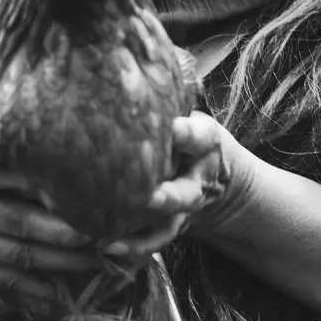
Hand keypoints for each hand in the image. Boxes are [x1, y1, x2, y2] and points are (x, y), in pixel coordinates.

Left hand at [107, 112, 255, 255]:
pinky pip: (151, 243)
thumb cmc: (190, 138)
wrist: (217, 179)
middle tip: (147, 199)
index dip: (185, 133)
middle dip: (166, 198)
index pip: (198, 137)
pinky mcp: (169, 227)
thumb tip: (131, 72)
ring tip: (108, 240)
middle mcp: (196, 182)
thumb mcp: (190, 114)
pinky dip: (130, 249)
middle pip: (184, 195)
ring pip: (165, 227)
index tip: (173, 128)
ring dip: (140, 237)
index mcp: (204, 144)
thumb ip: (169, 104)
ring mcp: (182, 210)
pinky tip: (103, 248)